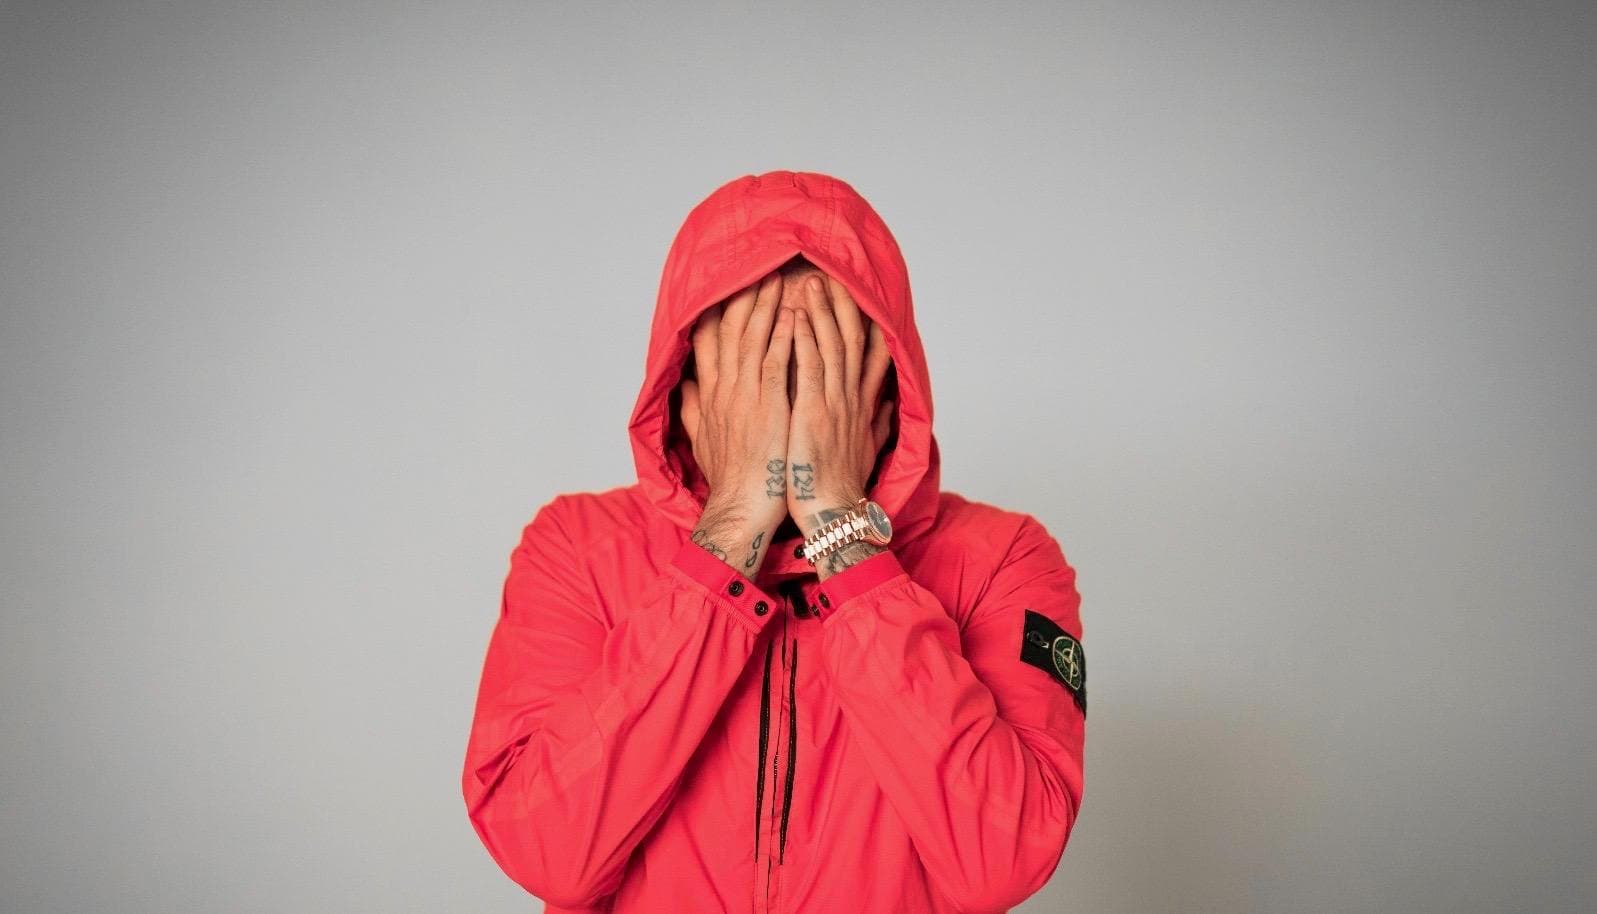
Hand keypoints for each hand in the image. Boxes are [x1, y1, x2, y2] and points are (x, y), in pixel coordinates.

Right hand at [680, 271, 795, 569]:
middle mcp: (725, 389)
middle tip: (762, 267)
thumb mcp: (702, 442)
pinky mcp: (769, 406)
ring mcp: (747, 395)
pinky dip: (785, 335)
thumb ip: (693, 411)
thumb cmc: (730, 481)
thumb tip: (685, 389)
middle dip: (746, 296)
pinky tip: (794, 314)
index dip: (718, 309)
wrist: (741, 509)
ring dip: (767, 305)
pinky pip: (778, 361)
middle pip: (731, 329)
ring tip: (782, 278)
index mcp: (710, 395)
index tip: (730, 287)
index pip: (708, 341)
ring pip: (755, 338)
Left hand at [786, 272, 895, 540]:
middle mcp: (851, 398)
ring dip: (822, 311)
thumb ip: (876, 423)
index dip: (868, 322)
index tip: (861, 296)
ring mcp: (833, 403)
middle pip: (852, 339)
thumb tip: (887, 406)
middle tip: (831, 274)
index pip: (872, 355)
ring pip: (831, 345)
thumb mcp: (864, 449)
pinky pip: (808, 367)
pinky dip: (804, 339)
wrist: (830, 512)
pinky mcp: (812, 413)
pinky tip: (796, 316)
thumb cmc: (839, 485)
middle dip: (842, 304)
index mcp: (861, 405)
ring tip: (811, 282)